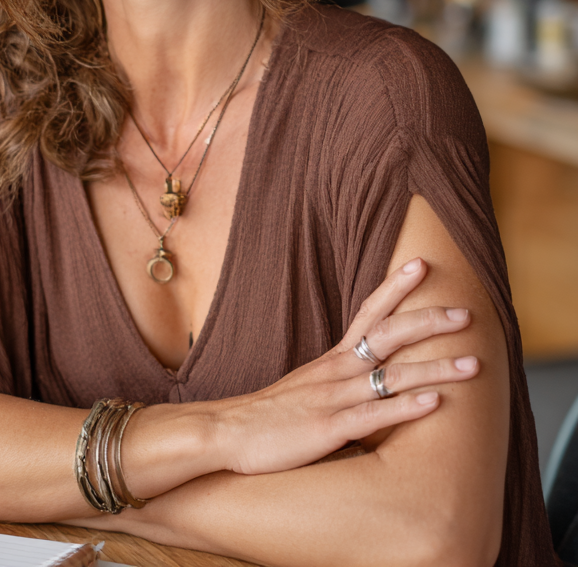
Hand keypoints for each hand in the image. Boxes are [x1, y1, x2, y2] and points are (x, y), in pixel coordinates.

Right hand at [211, 258, 477, 475]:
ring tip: (473, 362)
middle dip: (427, 322)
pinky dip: (406, 406)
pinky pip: (374, 414)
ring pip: (391, 374)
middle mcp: (335, 371)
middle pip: (386, 335)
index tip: (421, 265)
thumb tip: (364, 381)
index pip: (367, 313)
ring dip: (434, 367)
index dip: (394, 288)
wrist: (224, 432)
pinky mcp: (328, 427)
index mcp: (329, 361)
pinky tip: (435, 403)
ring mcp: (333, 397)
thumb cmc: (265, 416)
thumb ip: (334, 383)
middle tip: (466, 312)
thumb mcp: (304, 390)